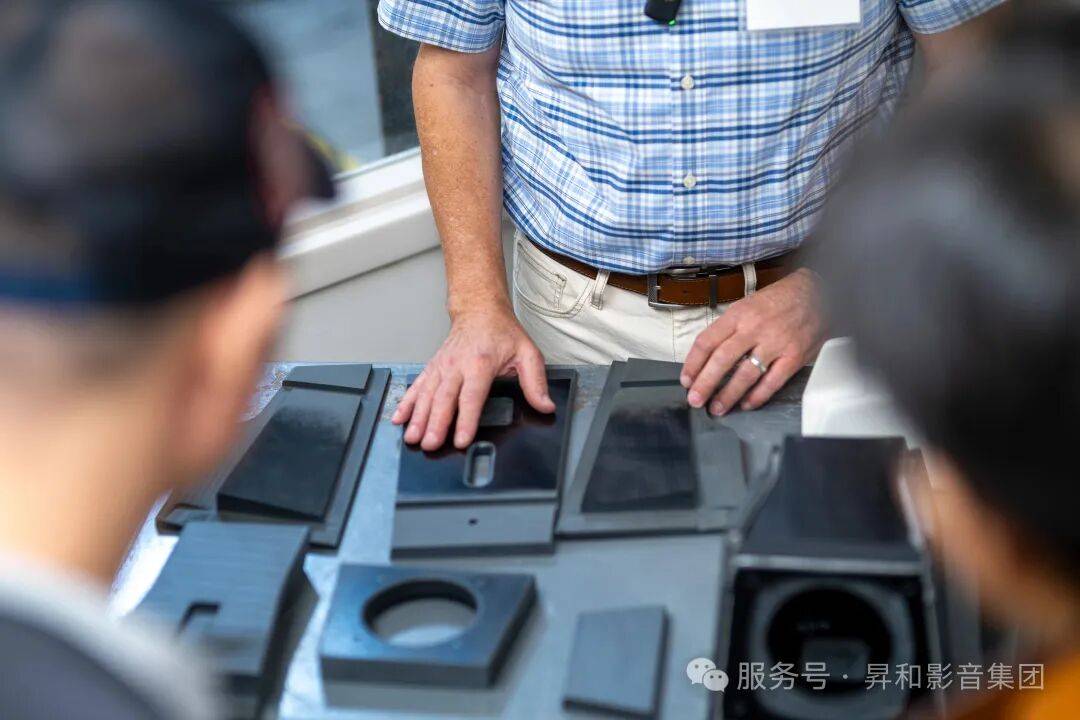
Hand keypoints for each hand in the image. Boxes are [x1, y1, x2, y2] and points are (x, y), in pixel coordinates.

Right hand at [392, 306, 554, 449]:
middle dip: (435, 424)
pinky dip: (406, 403)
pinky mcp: (433, 368)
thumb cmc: (502, 332)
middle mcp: (457, 365)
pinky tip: (398, 419)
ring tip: (412, 438)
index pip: (472, 397)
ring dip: (418, 418)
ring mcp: (442, 367)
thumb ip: (536, 382)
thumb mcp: (528, 353)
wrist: (479, 310)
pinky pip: (417, 387)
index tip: (461, 439)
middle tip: (430, 444)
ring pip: (426, 395)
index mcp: (480, 364)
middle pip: (444, 399)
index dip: (465, 419)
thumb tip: (545, 406)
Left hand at [680, 269, 825, 414]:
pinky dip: (757, 396)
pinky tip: (746, 404)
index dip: (693, 363)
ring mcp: (775, 343)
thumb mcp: (748, 304)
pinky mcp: (793, 356)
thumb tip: (709, 355)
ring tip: (717, 407)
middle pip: (721, 360)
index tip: (687, 379)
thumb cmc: (779, 299)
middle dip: (705, 384)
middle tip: (695, 399)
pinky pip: (772, 382)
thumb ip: (730, 328)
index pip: (707, 341)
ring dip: (728, 395)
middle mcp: (754, 328)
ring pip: (745, 375)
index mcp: (738, 314)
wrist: (817, 292)